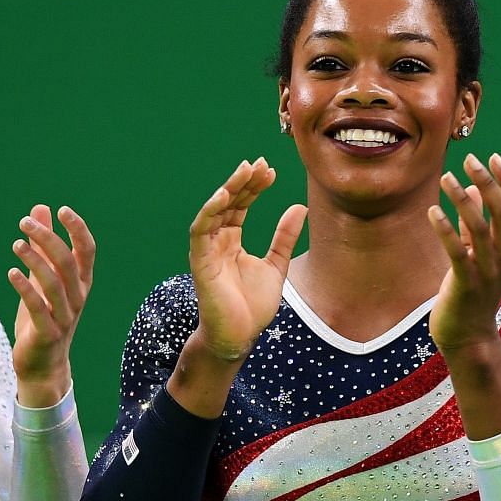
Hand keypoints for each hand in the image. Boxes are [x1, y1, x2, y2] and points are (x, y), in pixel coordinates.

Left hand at [8, 204, 94, 407]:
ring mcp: (65, 316)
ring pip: (54, 283)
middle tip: (24, 221)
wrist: (42, 364)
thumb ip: (42, 245)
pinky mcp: (47, 333)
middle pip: (69, 263)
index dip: (78, 230)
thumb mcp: (42, 279)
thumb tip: (41, 209)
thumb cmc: (44, 318)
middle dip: (48, 239)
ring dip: (35, 261)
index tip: (62, 210)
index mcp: (81, 283)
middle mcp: (78, 298)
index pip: (87, 252)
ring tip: (15, 244)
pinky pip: (39, 307)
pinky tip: (12, 272)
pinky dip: (26, 289)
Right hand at [185, 159, 305, 362]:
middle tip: (260, 164)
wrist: (240, 336)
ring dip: (228, 189)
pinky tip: (223, 195)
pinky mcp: (200, 261)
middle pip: (228, 203)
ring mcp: (207, 250)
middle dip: (243, 182)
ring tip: (244, 171)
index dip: (254, 187)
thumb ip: (284, 238)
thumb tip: (299, 208)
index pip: (241, 206)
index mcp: (232, 241)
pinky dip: (210, 211)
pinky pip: (200, 231)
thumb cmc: (253, 307)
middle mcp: (218, 241)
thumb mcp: (276, 265)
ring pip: (214, 211)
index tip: (271, 171)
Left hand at [428, 152, 500, 355]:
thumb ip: (475, 223)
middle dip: (489, 182)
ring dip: (464, 200)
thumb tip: (471, 187)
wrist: (469, 339)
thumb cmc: (471, 295)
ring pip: (481, 228)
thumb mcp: (478, 255)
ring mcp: (487, 272)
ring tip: (446, 178)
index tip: (494, 157)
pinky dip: (446, 229)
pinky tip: (433, 211)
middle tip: (470, 159)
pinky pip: (458, 252)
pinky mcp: (466, 285)